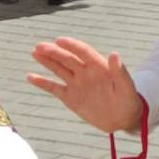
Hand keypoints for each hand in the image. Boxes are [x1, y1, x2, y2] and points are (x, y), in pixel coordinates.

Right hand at [28, 38, 143, 133]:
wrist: (122, 118)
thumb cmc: (128, 100)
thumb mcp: (126, 87)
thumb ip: (119, 71)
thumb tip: (114, 54)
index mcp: (99, 66)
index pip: (83, 52)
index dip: (72, 45)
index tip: (59, 40)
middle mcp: (86, 72)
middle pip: (68, 59)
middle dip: (54, 52)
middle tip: (39, 46)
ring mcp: (77, 84)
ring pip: (59, 69)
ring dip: (47, 61)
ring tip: (35, 52)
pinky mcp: (71, 97)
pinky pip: (54, 88)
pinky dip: (43, 83)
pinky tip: (30, 76)